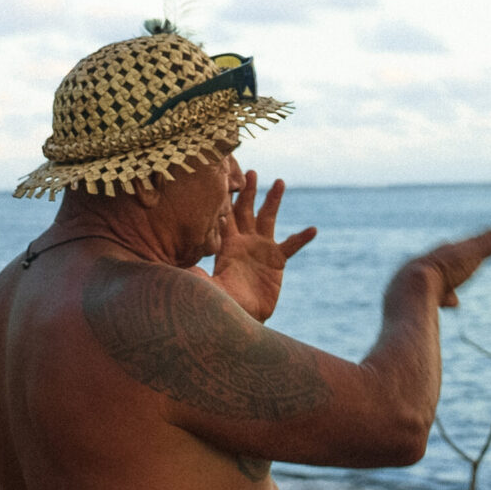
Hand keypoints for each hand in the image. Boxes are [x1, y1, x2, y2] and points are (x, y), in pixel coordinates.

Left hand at [209, 170, 317, 321]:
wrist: (242, 318)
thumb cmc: (221, 302)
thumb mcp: (206, 288)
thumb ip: (195, 276)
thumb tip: (177, 267)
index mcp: (226, 245)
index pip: (225, 217)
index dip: (225, 200)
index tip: (224, 180)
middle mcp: (244, 242)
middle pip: (246, 210)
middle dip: (248, 191)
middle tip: (249, 171)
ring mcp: (262, 249)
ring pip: (268, 218)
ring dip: (273, 200)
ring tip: (279, 181)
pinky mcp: (277, 261)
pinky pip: (291, 246)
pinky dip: (301, 238)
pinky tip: (312, 229)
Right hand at [406, 228, 490, 307]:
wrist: (414, 287)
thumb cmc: (416, 296)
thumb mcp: (434, 297)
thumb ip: (445, 297)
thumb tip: (455, 302)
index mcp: (442, 259)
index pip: (462, 251)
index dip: (476, 249)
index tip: (486, 249)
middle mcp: (453, 250)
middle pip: (479, 240)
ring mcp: (463, 250)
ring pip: (490, 238)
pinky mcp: (473, 251)